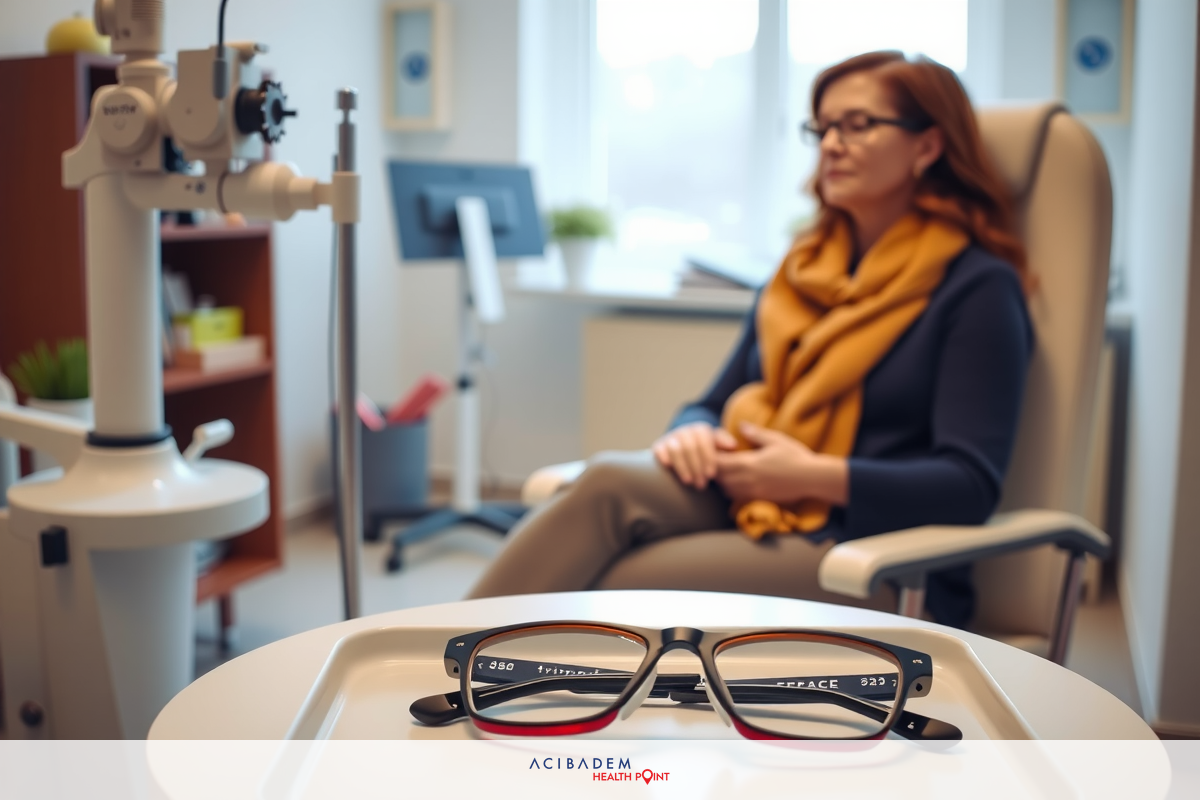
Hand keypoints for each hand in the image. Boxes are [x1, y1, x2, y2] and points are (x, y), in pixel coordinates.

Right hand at [652, 422, 738, 489]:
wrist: (685, 451)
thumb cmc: (706, 452)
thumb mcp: (717, 446)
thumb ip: (724, 443)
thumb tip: (733, 445)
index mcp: (701, 430)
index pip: (705, 441)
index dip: (708, 458)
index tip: (711, 475)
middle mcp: (685, 431)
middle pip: (690, 447)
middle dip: (696, 467)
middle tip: (701, 485)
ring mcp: (671, 438)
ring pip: (676, 449)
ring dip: (682, 466)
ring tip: (688, 482)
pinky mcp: (659, 445)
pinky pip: (660, 449)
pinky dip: (663, 456)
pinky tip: (668, 466)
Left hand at [715, 422, 847, 505]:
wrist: (812, 478)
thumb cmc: (795, 456)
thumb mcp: (776, 440)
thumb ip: (755, 433)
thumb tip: (740, 425)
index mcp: (748, 463)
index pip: (718, 463)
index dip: (713, 457)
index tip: (717, 450)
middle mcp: (746, 480)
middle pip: (719, 478)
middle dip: (715, 469)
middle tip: (720, 460)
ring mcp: (752, 491)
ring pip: (725, 489)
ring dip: (723, 481)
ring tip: (728, 471)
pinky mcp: (758, 499)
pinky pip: (737, 497)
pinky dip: (732, 490)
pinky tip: (740, 482)